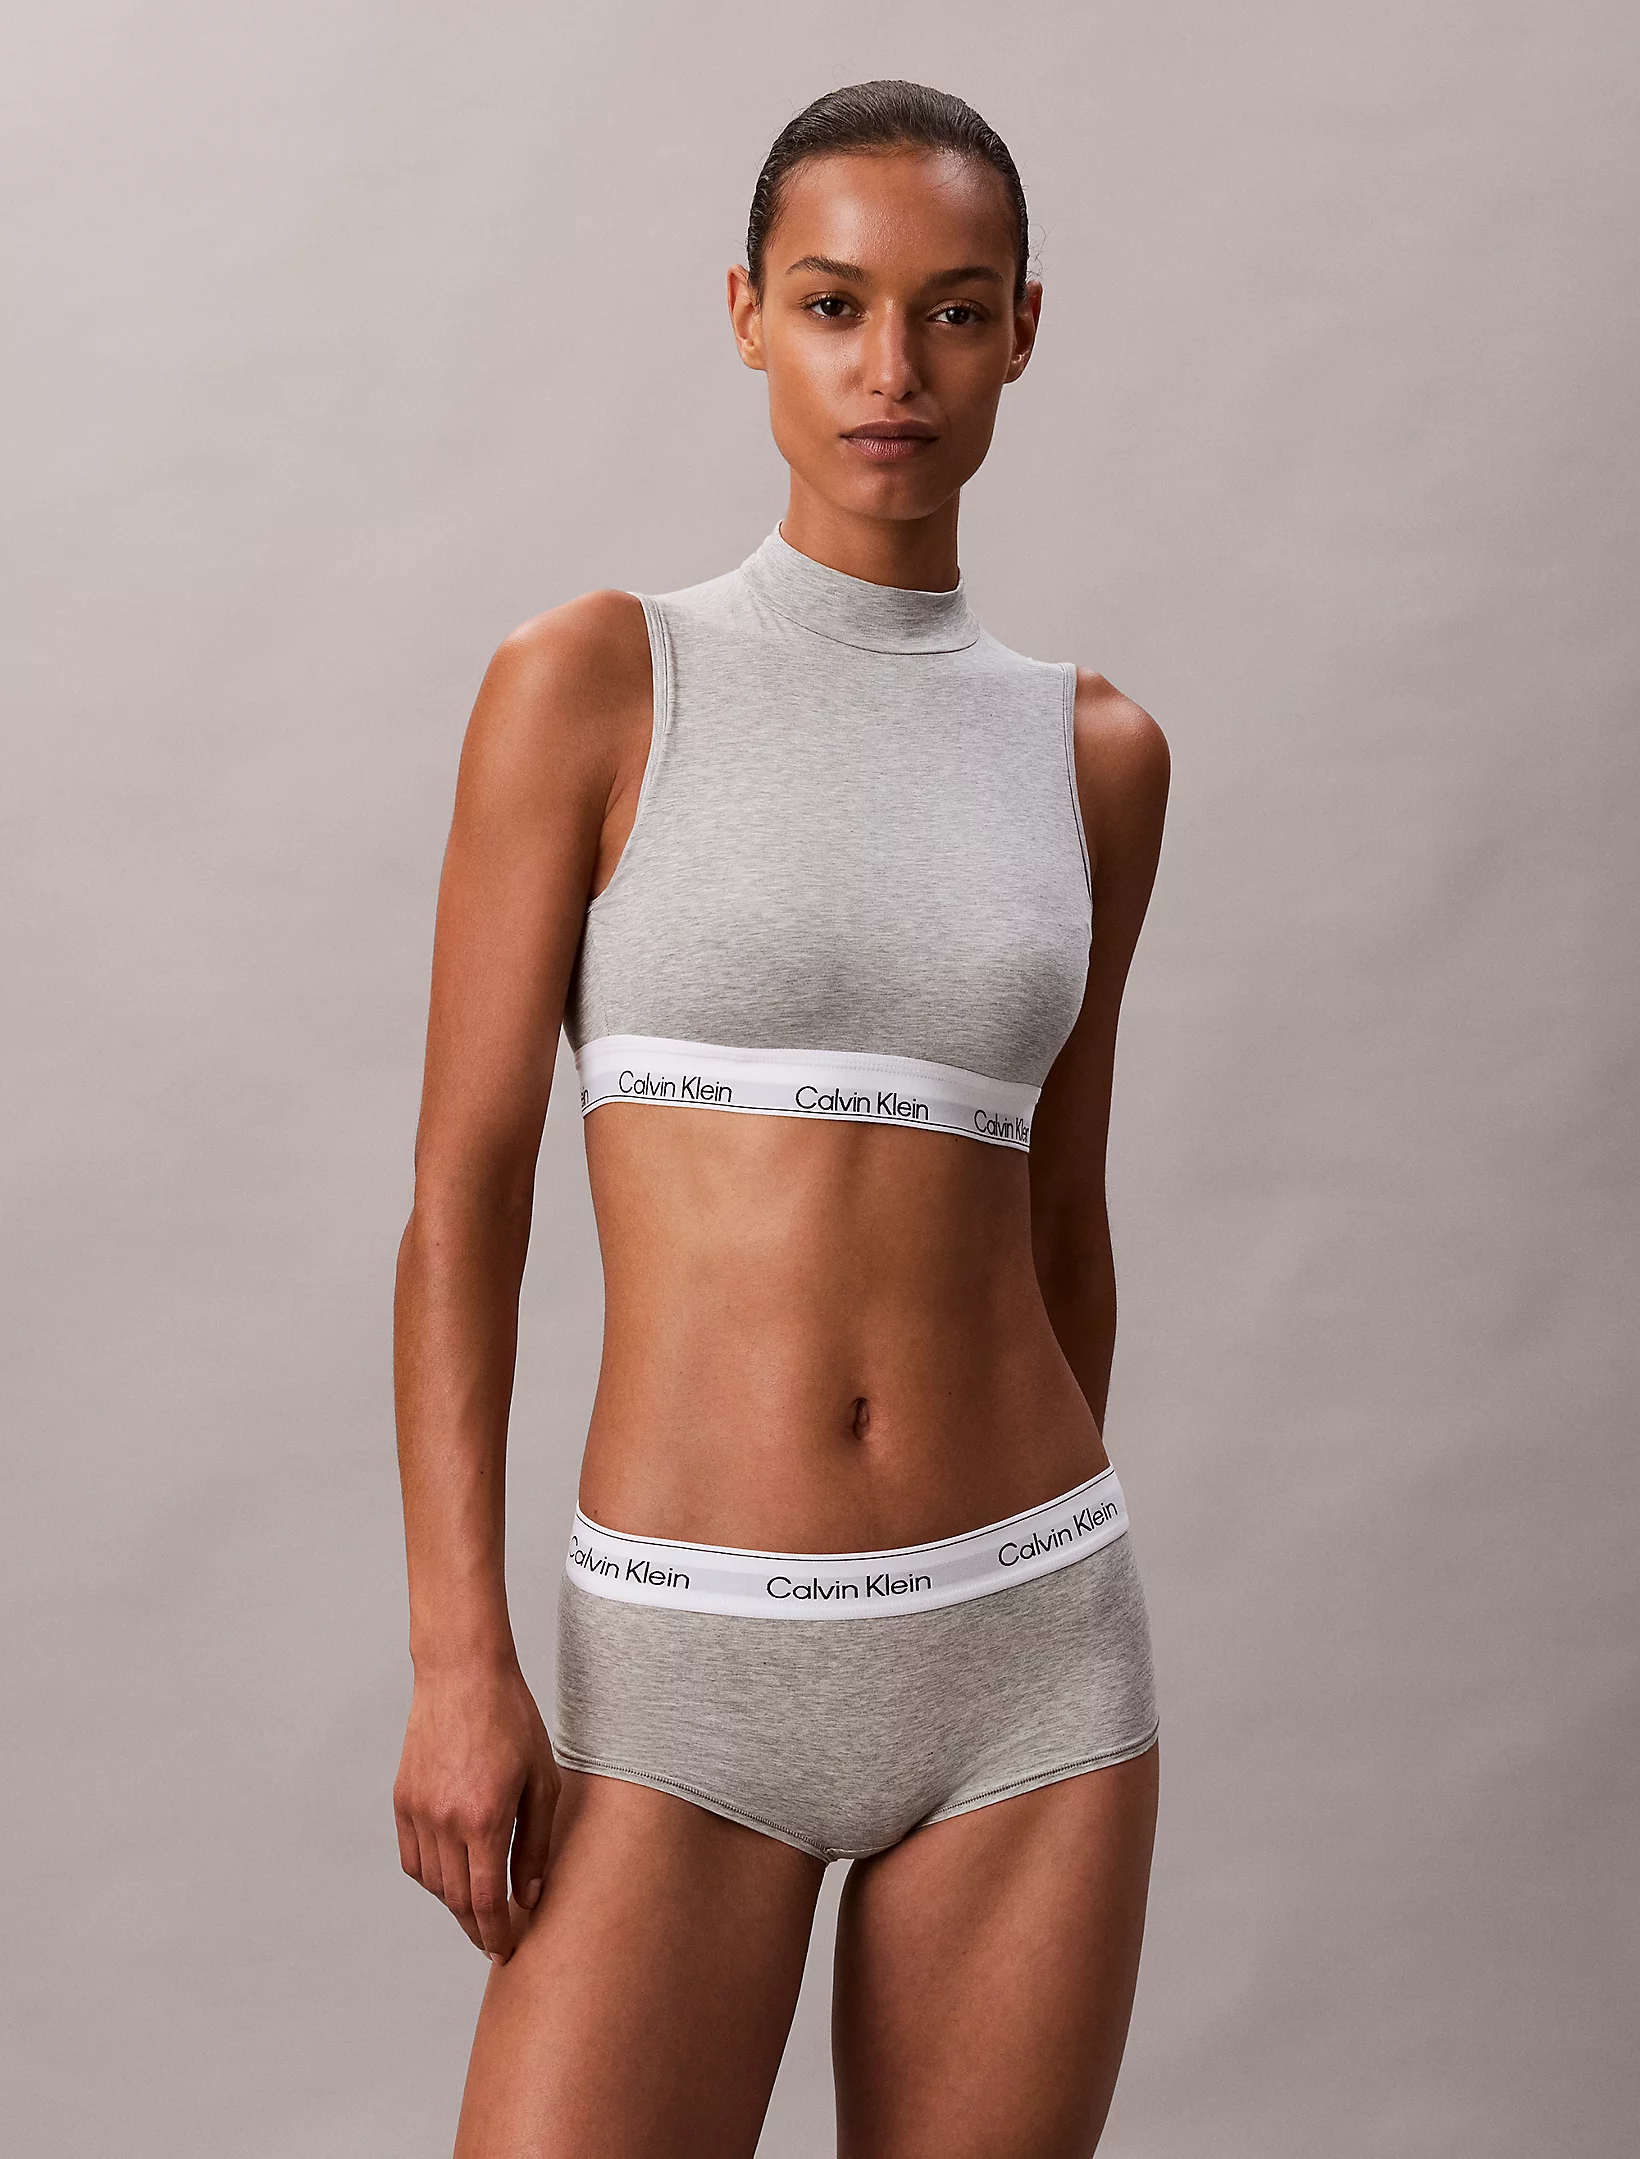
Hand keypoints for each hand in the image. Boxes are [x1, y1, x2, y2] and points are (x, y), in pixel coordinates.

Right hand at [393, 1658, 558, 1960]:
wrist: (462, 1673)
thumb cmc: (512, 1719)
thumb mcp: (543, 1780)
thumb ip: (535, 1842)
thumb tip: (530, 1895)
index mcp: (483, 1818)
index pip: (486, 1901)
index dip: (497, 1935)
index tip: (508, 1951)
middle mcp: (444, 1821)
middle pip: (457, 1900)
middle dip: (479, 1929)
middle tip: (497, 1942)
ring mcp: (418, 1811)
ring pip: (433, 1883)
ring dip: (456, 1904)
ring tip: (481, 1909)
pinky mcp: (402, 1800)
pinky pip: (412, 1859)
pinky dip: (431, 1878)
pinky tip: (452, 1877)